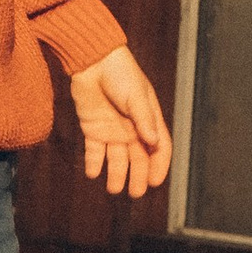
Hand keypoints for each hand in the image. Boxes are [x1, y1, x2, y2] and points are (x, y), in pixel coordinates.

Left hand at [67, 43, 171, 195]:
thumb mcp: (136, 96)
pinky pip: (94, 151)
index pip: (159, 148)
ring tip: (114, 190)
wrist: (92, 59)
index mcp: (149, 120)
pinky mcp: (92, 128)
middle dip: (138, 176)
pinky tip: (92, 174)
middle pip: (138, 158)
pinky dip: (94, 163)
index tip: (155, 182)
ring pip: (117, 159)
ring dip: (116, 175)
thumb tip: (153, 142)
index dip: (159, 166)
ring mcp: (112, 129)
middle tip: (135, 193)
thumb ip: (143, 119)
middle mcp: (132, 129)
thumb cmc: (120, 73)